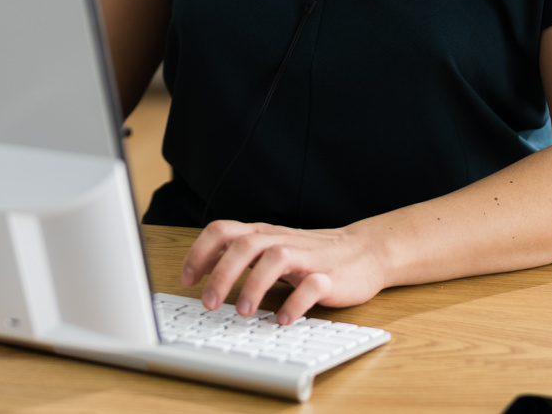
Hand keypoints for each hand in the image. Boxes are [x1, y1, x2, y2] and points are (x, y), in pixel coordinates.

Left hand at [180, 220, 386, 324]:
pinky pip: (311, 285)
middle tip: (208, 304)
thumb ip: (241, 254)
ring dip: (254, 285)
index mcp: (262, 234)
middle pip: (244, 244)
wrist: (364, 252)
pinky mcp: (330, 276)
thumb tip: (202, 269)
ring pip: (275, 258)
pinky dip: (295, 303)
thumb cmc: (310, 255)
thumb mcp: (271, 248)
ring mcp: (306, 257)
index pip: (222, 230)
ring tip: (244, 312)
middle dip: (221, 274)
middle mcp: (281, 241)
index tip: (187, 280)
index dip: (200, 253)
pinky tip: (283, 320)